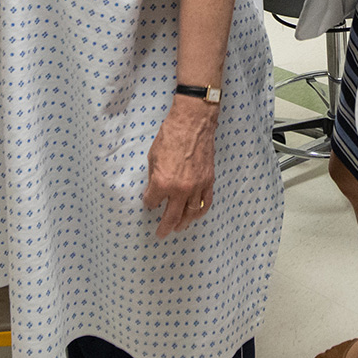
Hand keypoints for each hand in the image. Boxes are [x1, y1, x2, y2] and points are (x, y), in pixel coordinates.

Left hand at [143, 96, 216, 237]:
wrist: (193, 124)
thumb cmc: (171, 136)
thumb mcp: (153, 157)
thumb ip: (154, 177)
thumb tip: (154, 189)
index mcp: (163, 183)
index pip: (152, 202)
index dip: (149, 203)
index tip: (148, 203)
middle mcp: (180, 189)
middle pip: (171, 216)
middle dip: (164, 227)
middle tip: (160, 234)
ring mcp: (196, 187)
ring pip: (190, 214)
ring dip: (184, 223)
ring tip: (178, 228)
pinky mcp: (208, 182)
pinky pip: (205, 203)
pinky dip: (200, 212)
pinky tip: (195, 216)